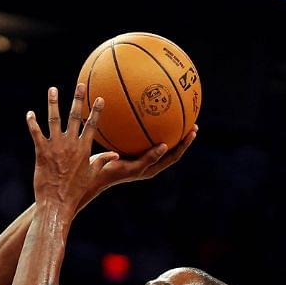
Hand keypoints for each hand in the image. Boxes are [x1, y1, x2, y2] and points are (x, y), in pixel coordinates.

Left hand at [27, 84, 117, 212]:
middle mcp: (70, 144)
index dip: (96, 111)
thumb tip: (116, 155)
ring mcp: (55, 146)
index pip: (92, 125)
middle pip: (75, 117)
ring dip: (53, 103)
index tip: (99, 97)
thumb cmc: (76, 191)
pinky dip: (32, 123)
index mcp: (84, 149)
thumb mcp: (92, 175)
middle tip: (80, 85)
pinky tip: (30, 113)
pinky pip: (36, 133)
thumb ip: (102, 161)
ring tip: (53, 89)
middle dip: (78, 100)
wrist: (57, 202)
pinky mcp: (41, 152)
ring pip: (54, 120)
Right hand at [78, 126, 197, 209]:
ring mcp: (137, 155)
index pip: (173, 156)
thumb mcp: (132, 167)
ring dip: (165, 129)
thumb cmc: (111, 172)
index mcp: (151, 168)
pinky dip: (144, 124)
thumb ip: (149, 159)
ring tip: (172, 115)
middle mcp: (147, 161)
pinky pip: (139, 134)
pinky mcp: (128, 148)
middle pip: (169, 148)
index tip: (193, 132)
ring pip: (155, 140)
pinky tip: (142, 111)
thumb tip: (165, 146)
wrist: (92, 173)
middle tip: (190, 122)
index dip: (184, 145)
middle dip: (180, 136)